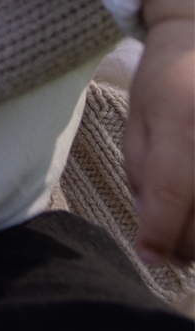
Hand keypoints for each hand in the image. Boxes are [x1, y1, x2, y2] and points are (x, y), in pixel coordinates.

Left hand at [128, 0, 194, 263]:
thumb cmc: (168, 75)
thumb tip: (151, 231)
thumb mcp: (140, 115)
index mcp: (178, 118)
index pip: (170, 194)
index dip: (159, 236)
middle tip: (172, 249)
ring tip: (190, 234)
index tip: (150, 254)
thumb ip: (142, 171)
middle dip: (187, 245)